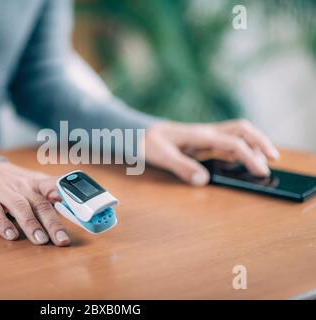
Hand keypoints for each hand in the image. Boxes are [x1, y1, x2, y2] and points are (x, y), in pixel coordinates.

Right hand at [0, 162, 69, 245]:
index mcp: (36, 183)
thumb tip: (75, 207)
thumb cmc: (14, 183)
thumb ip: (52, 194)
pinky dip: (3, 224)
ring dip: (31, 225)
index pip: (55, 187)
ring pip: (19, 207)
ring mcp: (3, 192)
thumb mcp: (34, 183)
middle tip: (62, 240)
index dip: (68, 198)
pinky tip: (11, 235)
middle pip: (40, 204)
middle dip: (52, 223)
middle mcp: (22, 187)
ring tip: (41, 240)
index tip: (80, 210)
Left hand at [145, 119, 279, 185]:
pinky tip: (241, 160)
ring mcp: (204, 137)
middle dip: (260, 141)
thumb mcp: (161, 156)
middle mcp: (206, 133)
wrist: (136, 131)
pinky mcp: (201, 142)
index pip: (233, 143)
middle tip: (273, 159)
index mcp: (199, 135)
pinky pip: (226, 143)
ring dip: (252, 144)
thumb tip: (204, 180)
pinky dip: (239, 149)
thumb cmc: (147, 142)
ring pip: (236, 134)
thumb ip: (182, 167)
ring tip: (263, 161)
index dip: (250, 157)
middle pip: (242, 130)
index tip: (261, 172)